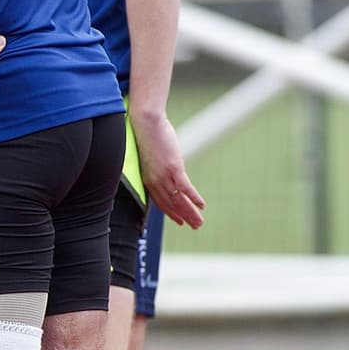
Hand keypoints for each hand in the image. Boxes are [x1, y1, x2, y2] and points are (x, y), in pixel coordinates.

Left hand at [131, 111, 204, 227]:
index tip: (179, 221)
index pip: (160, 201)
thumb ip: (159, 166)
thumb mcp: (152, 155)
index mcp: (148, 178)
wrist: (146, 123)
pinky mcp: (173, 168)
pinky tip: (202, 205)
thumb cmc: (149, 135)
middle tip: (194, 226)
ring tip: (199, 222)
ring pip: (178, 200)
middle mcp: (155, 180)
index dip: (170, 212)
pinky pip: (185, 188)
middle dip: (183, 217)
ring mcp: (164, 175)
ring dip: (190, 213)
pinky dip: (194, 198)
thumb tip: (168, 167)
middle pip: (170, 204)